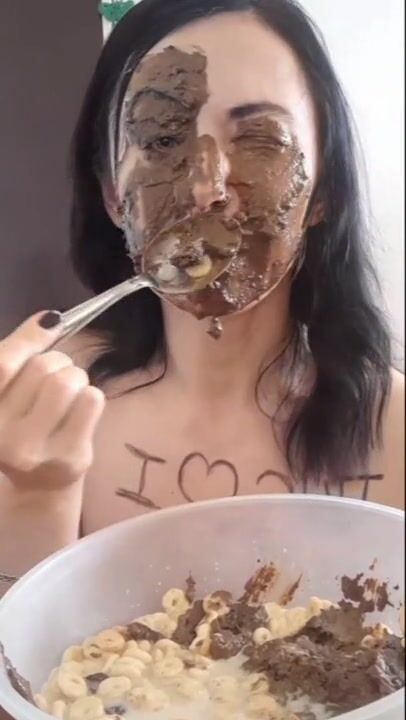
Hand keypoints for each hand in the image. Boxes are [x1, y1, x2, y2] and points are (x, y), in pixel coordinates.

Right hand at [0, 312, 104, 488]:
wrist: (38, 483)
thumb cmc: (19, 425)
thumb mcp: (7, 389)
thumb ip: (19, 352)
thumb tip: (50, 318)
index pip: (3, 364)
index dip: (29, 338)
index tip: (51, 323)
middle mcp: (2, 437)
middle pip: (42, 368)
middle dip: (56, 361)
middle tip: (54, 377)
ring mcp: (37, 451)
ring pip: (69, 381)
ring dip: (76, 376)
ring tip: (70, 391)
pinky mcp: (71, 458)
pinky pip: (92, 400)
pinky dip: (91, 396)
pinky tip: (80, 411)